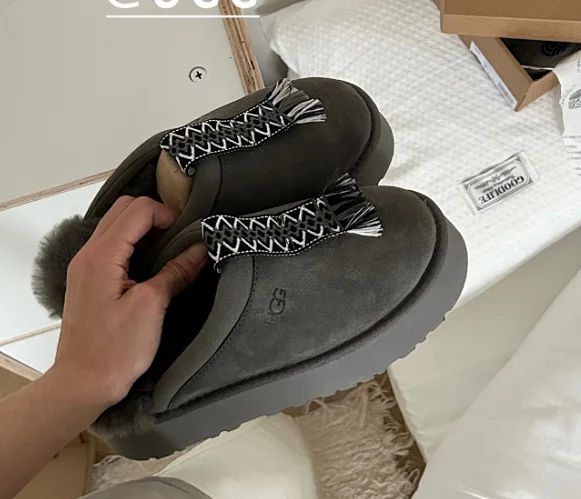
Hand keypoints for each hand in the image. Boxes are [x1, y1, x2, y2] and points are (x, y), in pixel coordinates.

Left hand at [53, 196, 207, 409]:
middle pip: (124, 208)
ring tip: (169, 250)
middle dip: (156, 215)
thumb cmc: (114, 350)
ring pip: (116, 224)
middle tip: (180, 238)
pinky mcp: (88, 278)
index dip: (168, 215)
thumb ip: (176, 272)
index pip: (138, 210)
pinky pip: (112, 244)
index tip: (187, 236)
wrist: (83, 382)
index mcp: (101, 256)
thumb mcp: (152, 307)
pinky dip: (134, 242)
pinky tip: (152, 263)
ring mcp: (85, 265)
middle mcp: (88, 254)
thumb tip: (200, 250)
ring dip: (145, 228)